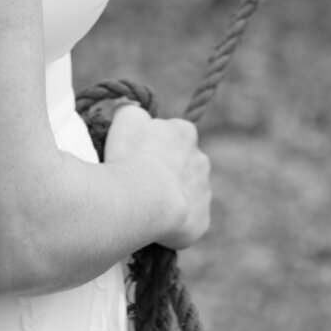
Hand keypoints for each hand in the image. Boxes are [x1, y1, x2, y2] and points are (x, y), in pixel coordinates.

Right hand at [104, 103, 211, 250]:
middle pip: (183, 164)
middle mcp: (201, 159)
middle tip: (142, 184)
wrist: (146, 199)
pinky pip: (189, 221)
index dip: (155, 147)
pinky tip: (156, 226)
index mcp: (185, 132)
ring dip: (173, 197)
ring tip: (147, 207)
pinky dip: (176, 224)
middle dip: (167, 172)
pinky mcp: (202, 220)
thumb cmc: (132, 157)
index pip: (174, 135)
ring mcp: (204, 191)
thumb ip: (131, 109)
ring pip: (187, 193)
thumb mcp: (125, 120)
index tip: (139, 158)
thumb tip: (132, 105)